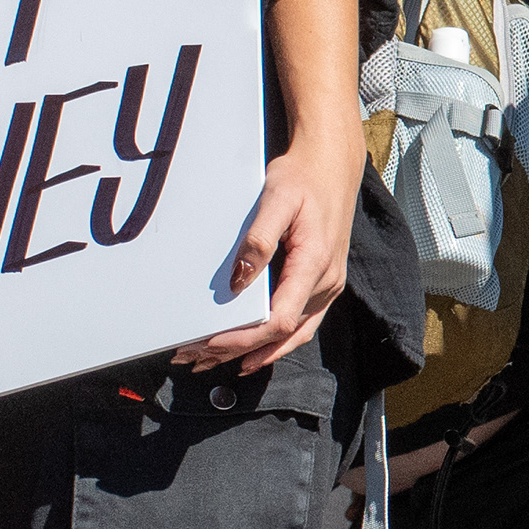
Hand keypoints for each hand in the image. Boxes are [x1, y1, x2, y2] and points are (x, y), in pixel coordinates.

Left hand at [176, 121, 360, 371]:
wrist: (333, 166)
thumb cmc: (303, 178)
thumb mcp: (278, 200)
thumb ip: (259, 241)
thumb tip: (239, 280)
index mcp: (315, 264)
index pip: (279, 320)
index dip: (244, 338)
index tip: (210, 343)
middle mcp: (327, 283)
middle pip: (283, 335)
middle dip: (238, 351)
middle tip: (195, 358)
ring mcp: (327, 286)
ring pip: (293, 335)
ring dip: (255, 352)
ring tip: (213, 362)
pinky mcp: (322, 284)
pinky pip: (300, 324)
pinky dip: (274, 343)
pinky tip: (252, 352)